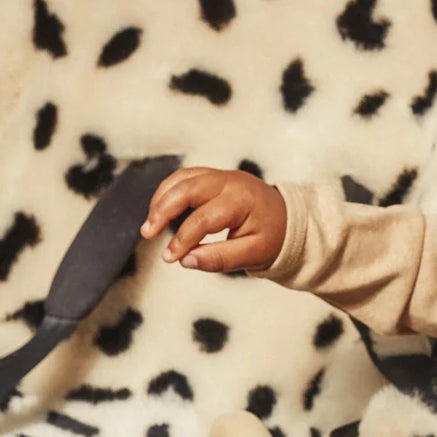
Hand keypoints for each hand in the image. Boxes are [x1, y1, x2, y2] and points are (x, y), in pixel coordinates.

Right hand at [140, 167, 287, 272]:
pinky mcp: (214, 176)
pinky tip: (161, 210)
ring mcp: (221, 175)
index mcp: (242, 201)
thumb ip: (220, 259)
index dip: (183, 239)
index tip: (170, 258)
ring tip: (150, 224)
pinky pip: (185, 177)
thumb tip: (187, 261)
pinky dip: (169, 191)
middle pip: (187, 188)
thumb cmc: (272, 236)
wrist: (288, 217)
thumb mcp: (254, 254)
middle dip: (163, 209)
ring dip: (162, 198)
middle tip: (148, 233)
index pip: (204, 219)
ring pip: (182, 178)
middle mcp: (229, 182)